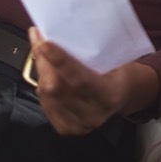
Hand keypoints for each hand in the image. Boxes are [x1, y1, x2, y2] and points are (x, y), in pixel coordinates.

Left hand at [26, 27, 150, 134]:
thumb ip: (92, 52)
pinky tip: (46, 71)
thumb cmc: (118, 73)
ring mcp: (77, 124)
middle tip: (38, 39)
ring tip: (42, 51)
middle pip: (56, 88)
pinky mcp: (65, 127)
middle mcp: (93, 115)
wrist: (122, 95)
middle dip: (43, 61)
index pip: (80, 80)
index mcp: (109, 97)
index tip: (45, 43)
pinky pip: (44, 102)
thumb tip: (63, 34)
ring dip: (40, 70)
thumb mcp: (116, 60)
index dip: (60, 61)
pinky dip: (42, 82)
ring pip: (46, 94)